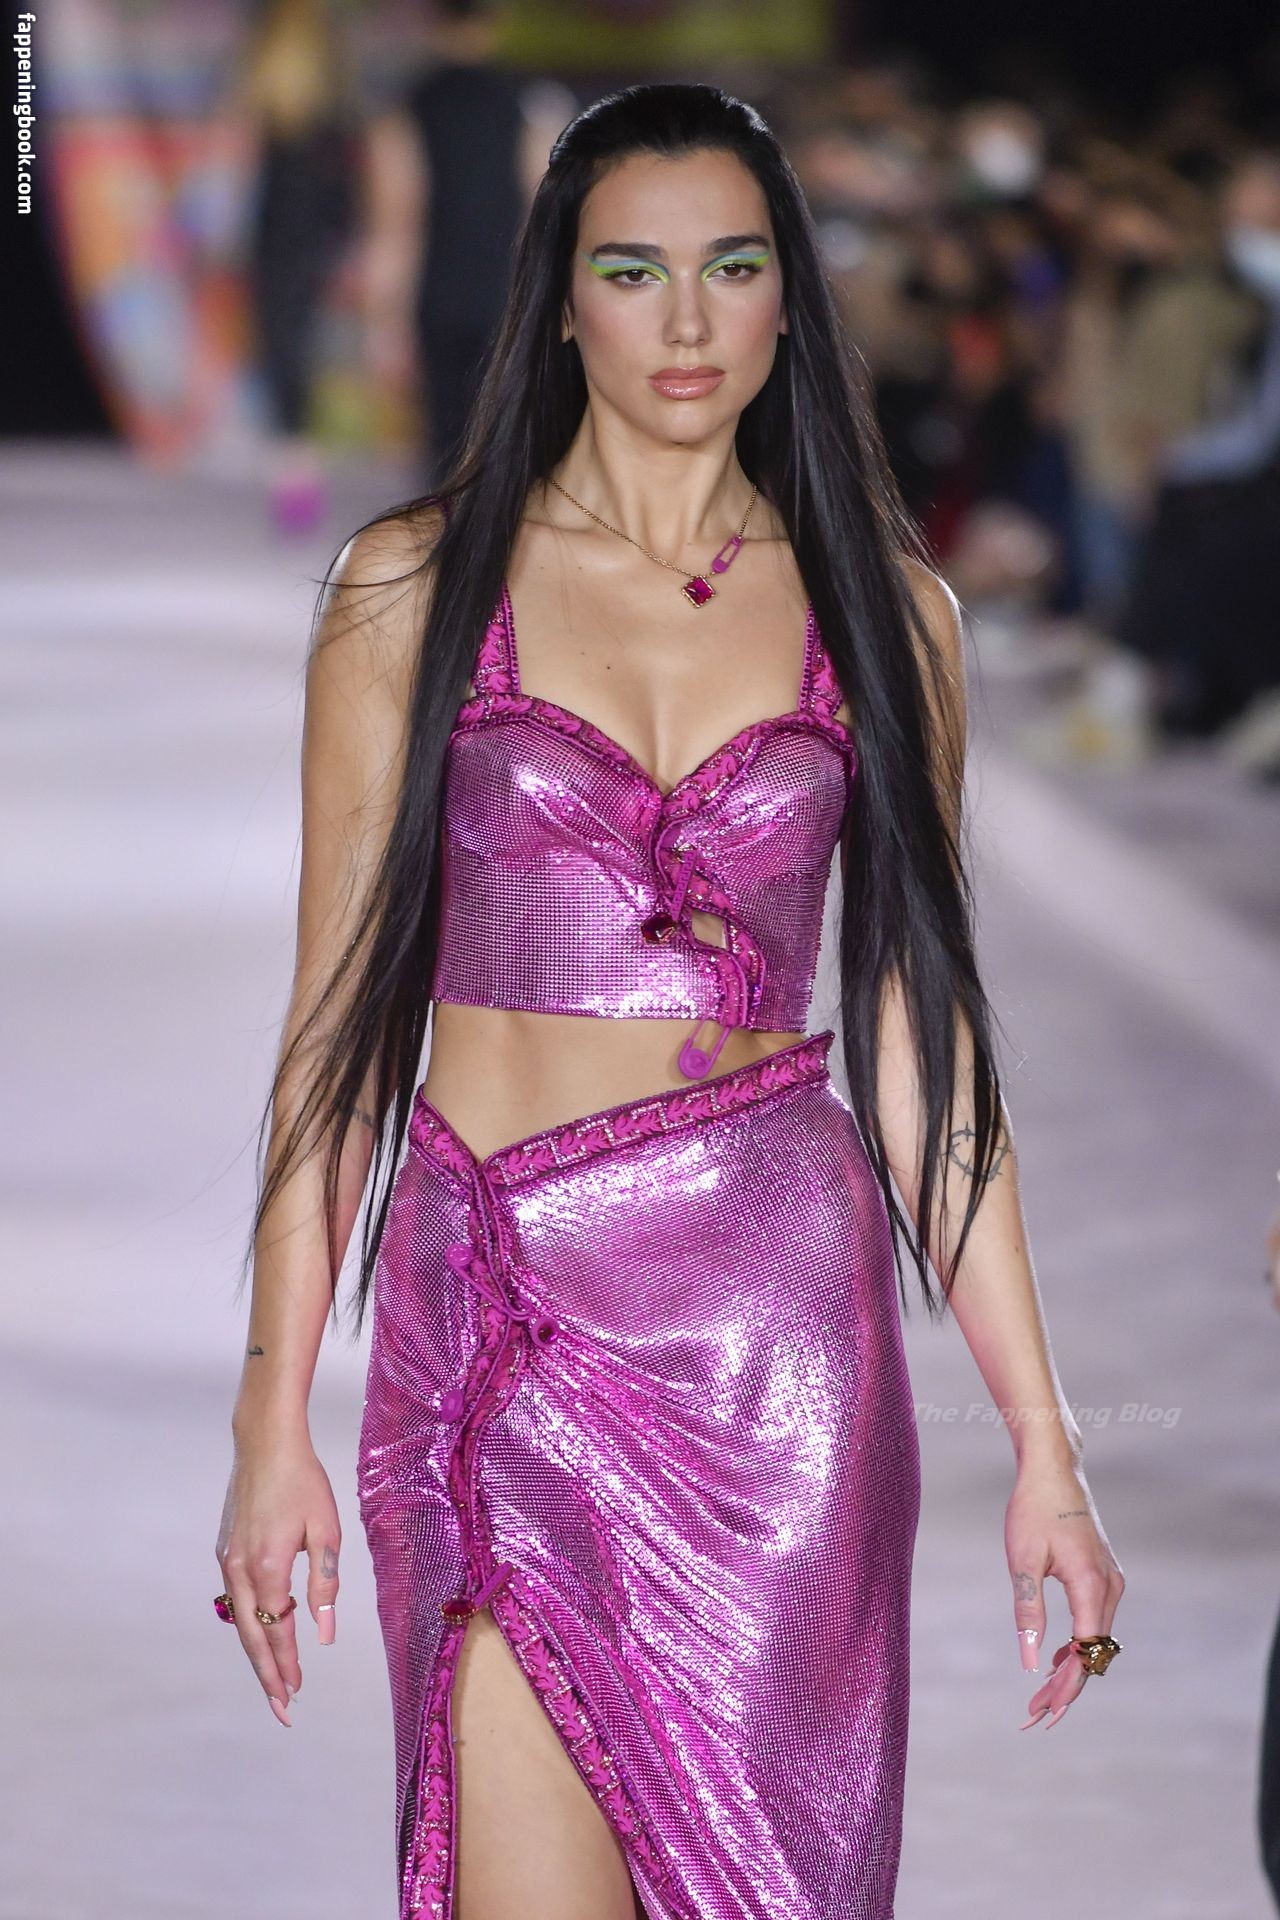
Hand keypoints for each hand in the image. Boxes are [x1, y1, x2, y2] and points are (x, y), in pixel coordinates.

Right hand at [215, 1431, 340, 1726]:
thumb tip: (325, 1633)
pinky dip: (250, 1623)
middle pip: (251, 1637)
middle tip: (282, 1709)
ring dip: (257, 1653)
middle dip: (268, 1675)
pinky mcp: (224, 1550)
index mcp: (268, 1567)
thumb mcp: (327, 1530)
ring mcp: (227, 1561)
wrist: (265, 1443)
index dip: (288, 1665)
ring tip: (275, 1681)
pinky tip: (266, 1632)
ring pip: (240, 1621)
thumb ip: (326, 1583)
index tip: (297, 1695)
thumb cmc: (303, 1481)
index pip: (278, 1631)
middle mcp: (239, 1570)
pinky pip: (236, 1599)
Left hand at [1005, 1449, 1124, 1730]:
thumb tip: (1030, 1661)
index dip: (1065, 1687)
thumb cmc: (1033, 1509)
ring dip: (1072, 1667)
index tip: (1042, 1714)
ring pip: (1096, 1639)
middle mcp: (1110, 1587)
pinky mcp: (1104, 1575)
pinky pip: (1095, 1621)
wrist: (1053, 1469)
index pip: (1085, 1653)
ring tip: (1040, 1696)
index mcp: (1092, 1585)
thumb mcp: (1022, 1561)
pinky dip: (1078, 1644)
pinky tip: (1055, 1658)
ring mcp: (1111, 1581)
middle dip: (1066, 1686)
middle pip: (1094, 1653)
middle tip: (1033, 1716)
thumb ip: (1027, 1610)